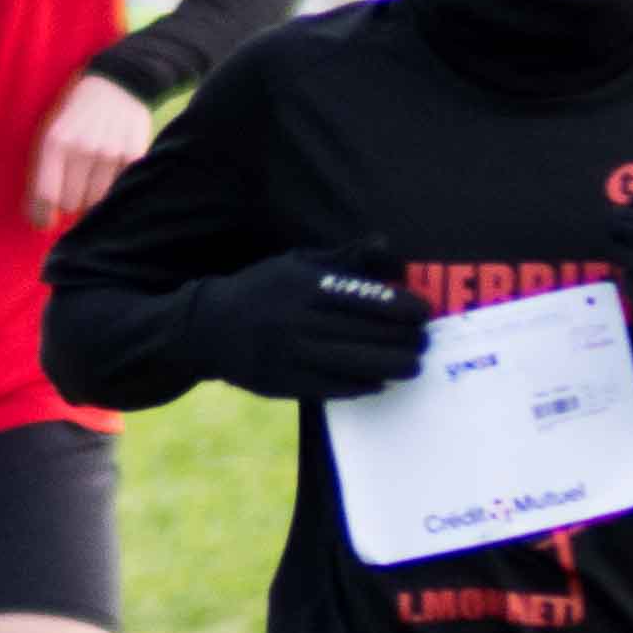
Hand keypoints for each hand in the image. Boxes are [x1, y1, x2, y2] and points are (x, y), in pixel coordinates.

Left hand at [25, 71, 152, 227]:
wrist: (118, 84)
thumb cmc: (76, 113)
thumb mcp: (50, 130)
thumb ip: (42, 170)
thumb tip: (38, 216)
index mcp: (55, 141)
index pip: (47, 196)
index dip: (42, 216)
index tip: (44, 222)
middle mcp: (82, 148)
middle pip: (71, 203)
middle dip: (69, 201)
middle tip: (73, 186)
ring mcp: (110, 153)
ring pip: (95, 202)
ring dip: (91, 197)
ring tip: (91, 178)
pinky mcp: (133, 157)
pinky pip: (117, 192)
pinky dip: (112, 190)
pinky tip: (109, 173)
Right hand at [205, 244, 427, 399]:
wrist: (207, 328)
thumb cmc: (262, 290)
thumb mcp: (295, 264)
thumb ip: (342, 257)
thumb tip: (385, 244)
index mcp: (305, 286)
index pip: (365, 297)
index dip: (401, 306)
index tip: (424, 312)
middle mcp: (299, 320)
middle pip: (365, 332)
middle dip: (403, 338)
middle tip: (426, 341)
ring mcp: (291, 354)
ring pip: (354, 363)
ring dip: (391, 365)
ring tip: (413, 365)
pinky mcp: (284, 382)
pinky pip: (333, 387)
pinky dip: (361, 386)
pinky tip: (380, 381)